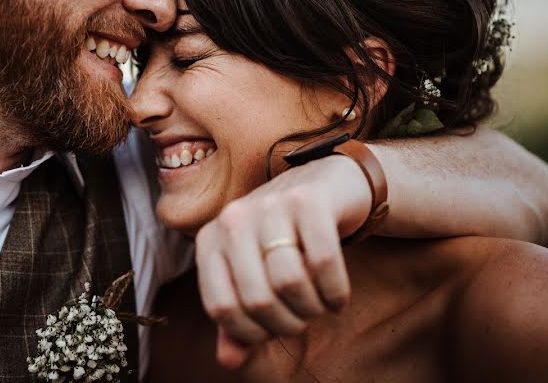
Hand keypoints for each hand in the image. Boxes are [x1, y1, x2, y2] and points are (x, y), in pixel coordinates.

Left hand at [193, 154, 371, 368]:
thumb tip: (229, 361)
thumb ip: (239, 320)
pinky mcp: (309, 201)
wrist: (326, 185)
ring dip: (313, 308)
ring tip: (320, 303)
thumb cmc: (285, 240)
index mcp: (210, 240)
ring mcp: (270, 205)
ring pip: (290, 283)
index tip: (272, 329)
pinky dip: (336, 291)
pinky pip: (324, 263)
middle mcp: (233, 218)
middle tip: (303, 315)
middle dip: (288, 323)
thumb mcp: (254, 276)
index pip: (221, 308)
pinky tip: (337, 295)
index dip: (251, 333)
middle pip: (258, 300)